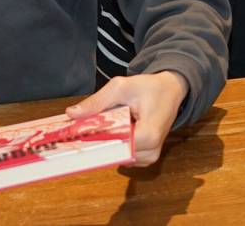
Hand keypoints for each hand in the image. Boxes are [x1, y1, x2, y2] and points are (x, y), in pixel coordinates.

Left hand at [67, 71, 188, 165]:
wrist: (172, 90)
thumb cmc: (150, 87)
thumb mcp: (123, 86)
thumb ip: (98, 101)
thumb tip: (72, 113)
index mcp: (149, 134)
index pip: (116, 147)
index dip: (96, 141)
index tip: (79, 135)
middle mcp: (151, 151)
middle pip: (114, 154)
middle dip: (99, 142)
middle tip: (87, 129)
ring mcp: (150, 157)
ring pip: (117, 158)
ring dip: (108, 144)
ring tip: (106, 127)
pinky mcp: (147, 158)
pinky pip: (124, 157)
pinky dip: (117, 146)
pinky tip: (116, 132)